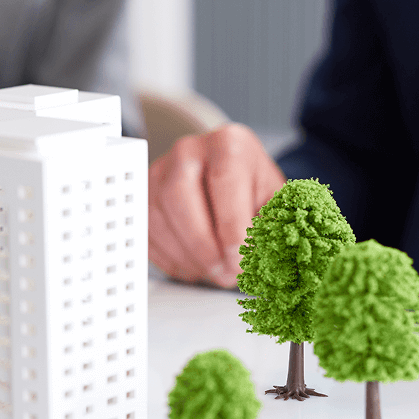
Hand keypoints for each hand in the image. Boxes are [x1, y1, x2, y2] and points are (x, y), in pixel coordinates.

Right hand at [149, 124, 284, 287]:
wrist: (233, 182)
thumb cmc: (254, 190)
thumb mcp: (274, 203)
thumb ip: (273, 227)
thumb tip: (268, 260)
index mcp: (227, 143)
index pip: (223, 181)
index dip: (232, 227)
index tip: (241, 259)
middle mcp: (188, 151)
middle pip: (179, 197)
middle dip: (203, 246)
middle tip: (226, 274)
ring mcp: (159, 173)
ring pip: (158, 219)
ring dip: (188, 257)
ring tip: (216, 273)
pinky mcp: (143, 197)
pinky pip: (147, 234)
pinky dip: (171, 260)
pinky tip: (197, 266)